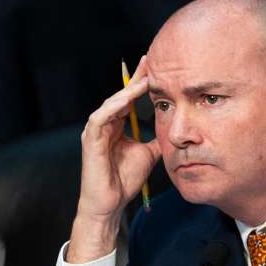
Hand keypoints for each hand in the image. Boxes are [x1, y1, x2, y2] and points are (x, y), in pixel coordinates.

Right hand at [67, 56, 160, 262]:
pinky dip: (113, 107)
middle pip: (121, 95)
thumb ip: (156, 138)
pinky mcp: (91, 139)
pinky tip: (126, 100)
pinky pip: (101, 118)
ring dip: (128, 91)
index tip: (158, 67)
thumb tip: (173, 128)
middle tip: (151, 61)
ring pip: (111, 103)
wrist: (110, 204)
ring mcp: (96, 130)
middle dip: (136, 78)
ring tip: (144, 79)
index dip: (142, 82)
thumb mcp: (148, 154)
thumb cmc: (124, 180)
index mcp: (116, 125)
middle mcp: (105, 123)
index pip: (130, 98)